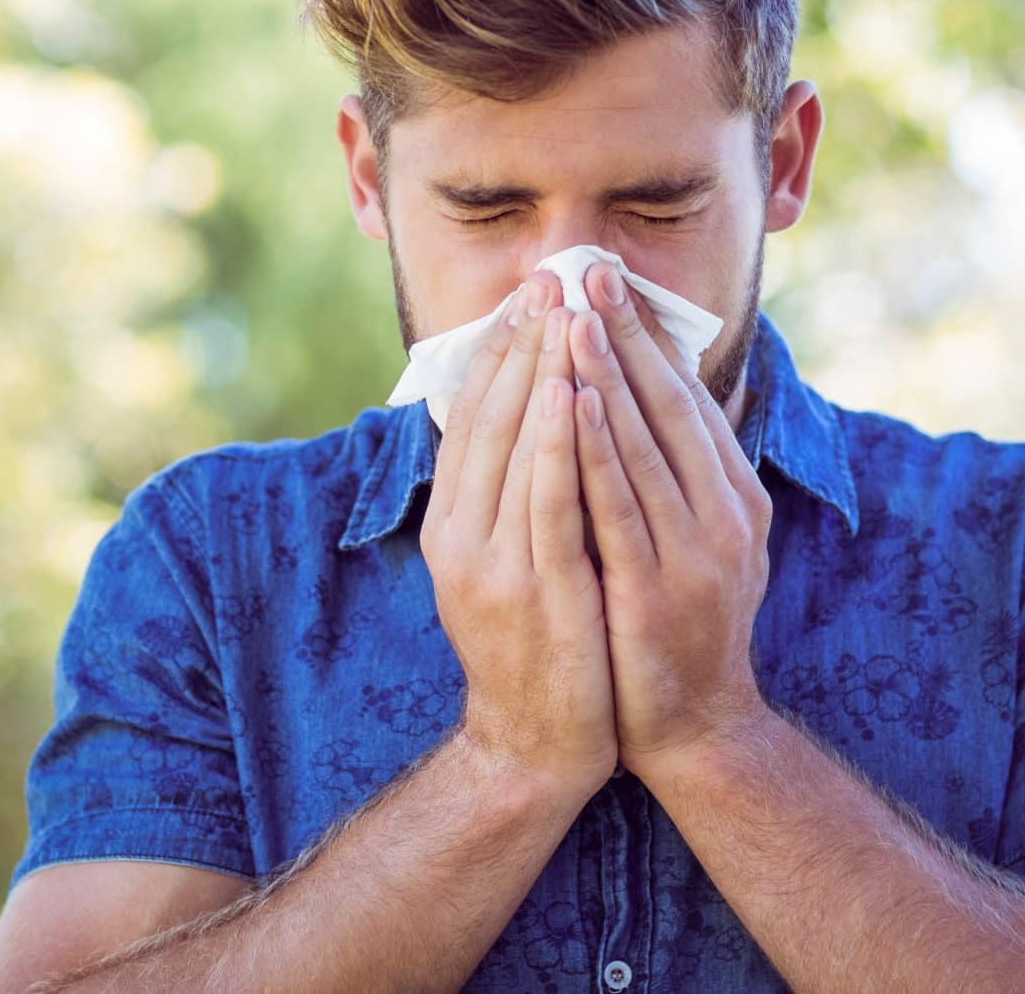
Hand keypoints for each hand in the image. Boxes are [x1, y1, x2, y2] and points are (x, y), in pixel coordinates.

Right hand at [422, 270, 617, 800]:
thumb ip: (506, 497)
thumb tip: (525, 418)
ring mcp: (494, 563)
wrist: (534, 746)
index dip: (501, 350)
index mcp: (452, 523)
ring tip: (563, 310)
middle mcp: (461, 535)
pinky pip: (547, 500)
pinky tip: (572, 393)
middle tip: (550, 277)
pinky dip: (556, 442)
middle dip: (523, 343)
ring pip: (516, 447)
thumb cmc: (534, 645)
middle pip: (490, 418)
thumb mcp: (501, 562)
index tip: (530, 293)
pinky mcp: (535, 589)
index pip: (473, 417)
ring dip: (540, 372)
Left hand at [565, 261, 776, 778]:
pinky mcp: (658, 588)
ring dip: (605, 374)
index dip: (645, 335)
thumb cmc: (677, 627)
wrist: (696, 730)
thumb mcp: (693, 540)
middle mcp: (725, 513)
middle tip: (588, 269)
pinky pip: (618, 504)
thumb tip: (636, 398)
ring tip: (570, 316)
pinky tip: (568, 403)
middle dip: (624, 333)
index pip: (686, 396)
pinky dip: (594, 447)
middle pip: (668, 404)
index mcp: (735, 496)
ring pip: (643, 444)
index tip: (608, 279)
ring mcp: (696, 551)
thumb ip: (676, 477)